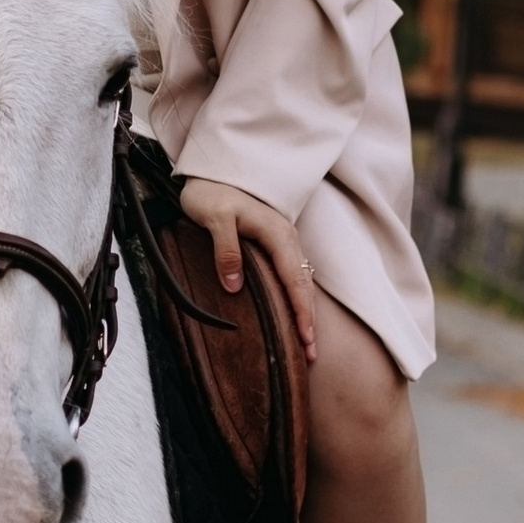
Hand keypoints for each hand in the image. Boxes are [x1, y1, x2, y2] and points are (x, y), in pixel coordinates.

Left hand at [176, 174, 316, 359]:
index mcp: (276, 233)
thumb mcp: (214, 217)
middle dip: (308, 320)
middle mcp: (285, 238)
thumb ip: (226, 249)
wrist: (213, 168)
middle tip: (311, 354)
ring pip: (299, 281)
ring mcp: (282, 241)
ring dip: (304, 311)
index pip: (293, 280)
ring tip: (305, 342)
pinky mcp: (273, 244)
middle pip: (303, 285)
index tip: (306, 339)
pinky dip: (295, 297)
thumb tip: (235, 286)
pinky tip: (292, 314)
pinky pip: (290, 275)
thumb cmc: (212, 191)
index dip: (301, 311)